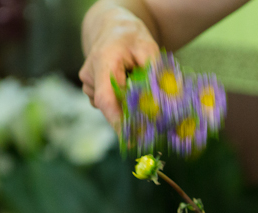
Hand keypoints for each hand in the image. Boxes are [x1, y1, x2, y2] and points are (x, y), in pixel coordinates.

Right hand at [79, 7, 159, 127]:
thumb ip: (155, 72)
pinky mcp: (93, 91)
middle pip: (109, 107)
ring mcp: (89, 84)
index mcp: (103, 61)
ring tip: (144, 99)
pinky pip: (110, 105)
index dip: (117, 121)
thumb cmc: (132, 37)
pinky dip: (123, 106)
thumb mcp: (148, 48)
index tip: (130, 138)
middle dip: (130, 119)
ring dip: (128, 109)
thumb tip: (168, 98)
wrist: (113, 29)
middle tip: (153, 129)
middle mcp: (90, 75)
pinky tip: (134, 96)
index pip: (106, 98)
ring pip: (111, 107)